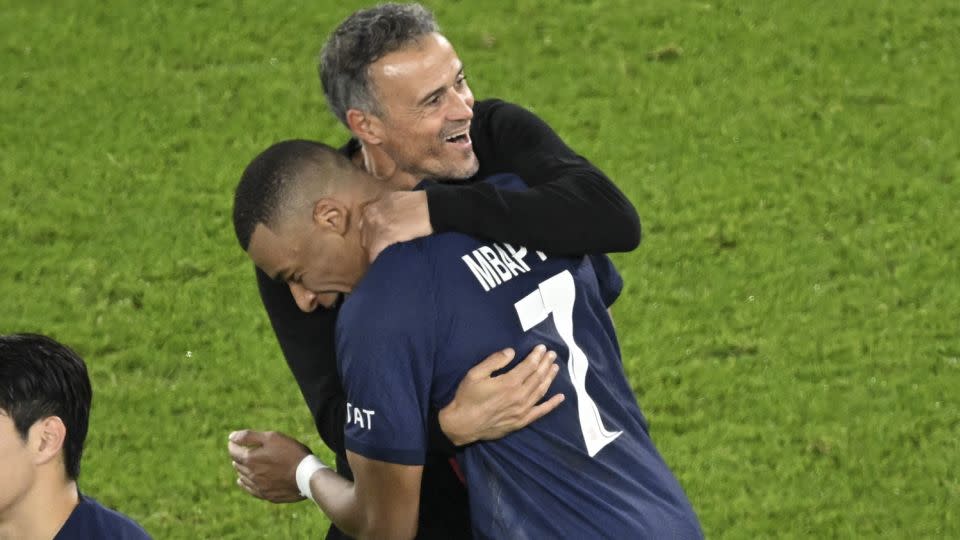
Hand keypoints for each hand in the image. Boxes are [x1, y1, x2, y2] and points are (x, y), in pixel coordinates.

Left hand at [228, 429, 310, 502]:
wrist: (307, 475)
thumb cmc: (291, 452)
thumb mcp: (271, 437)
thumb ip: (248, 436)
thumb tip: (231, 437)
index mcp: (250, 459)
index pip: (233, 451)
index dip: (233, 444)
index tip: (234, 440)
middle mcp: (251, 474)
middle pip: (237, 464)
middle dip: (238, 455)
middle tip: (243, 449)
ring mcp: (258, 486)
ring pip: (242, 476)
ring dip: (242, 468)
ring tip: (245, 463)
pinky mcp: (266, 495)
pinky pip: (249, 489)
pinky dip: (245, 483)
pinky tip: (243, 481)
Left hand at [360, 190, 431, 261]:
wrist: (428, 207)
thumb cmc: (417, 203)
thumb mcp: (394, 199)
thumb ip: (384, 207)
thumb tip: (383, 216)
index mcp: (374, 206)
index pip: (364, 222)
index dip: (369, 232)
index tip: (374, 237)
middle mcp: (372, 215)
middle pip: (364, 234)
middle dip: (369, 241)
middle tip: (377, 248)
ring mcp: (377, 225)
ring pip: (368, 243)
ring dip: (372, 250)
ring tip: (379, 256)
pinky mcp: (385, 236)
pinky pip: (374, 250)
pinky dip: (375, 257)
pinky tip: (377, 262)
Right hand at [439, 345, 564, 445]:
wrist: (462, 425)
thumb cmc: (467, 397)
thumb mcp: (475, 374)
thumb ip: (494, 361)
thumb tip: (511, 351)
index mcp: (509, 383)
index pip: (529, 366)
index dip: (537, 356)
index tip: (542, 347)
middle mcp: (519, 396)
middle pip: (537, 377)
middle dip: (545, 364)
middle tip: (552, 354)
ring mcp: (522, 410)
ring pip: (541, 391)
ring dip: (549, 378)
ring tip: (555, 368)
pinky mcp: (521, 421)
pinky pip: (541, 412)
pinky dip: (552, 404)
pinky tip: (560, 397)